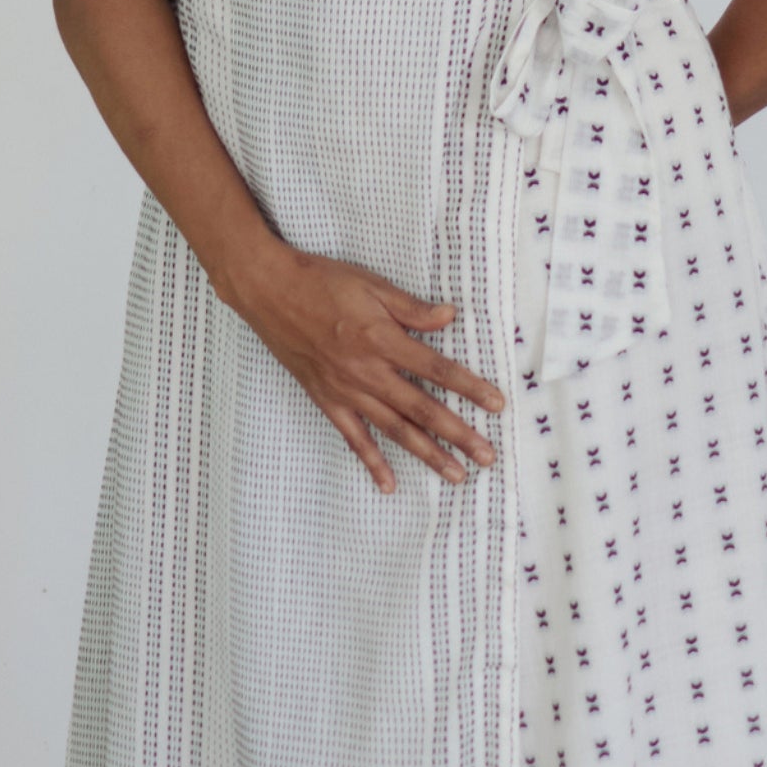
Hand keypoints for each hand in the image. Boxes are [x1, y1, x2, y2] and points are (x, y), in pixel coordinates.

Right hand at [231, 244, 505, 493]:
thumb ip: (412, 308)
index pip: (437, 370)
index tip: (497, 404)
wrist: (269, 291)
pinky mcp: (326, 400)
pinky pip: (353, 437)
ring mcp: (346, 390)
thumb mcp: (372, 285)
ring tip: (455, 474)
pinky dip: (371, 462)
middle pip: (422, 409)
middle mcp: (367, 372)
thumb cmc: (321, 282)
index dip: (470, 388)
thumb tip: (450, 317)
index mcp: (382, 339)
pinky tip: (389, 484)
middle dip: (458, 434)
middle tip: (487, 456)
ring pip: (394, 429)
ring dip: (427, 453)